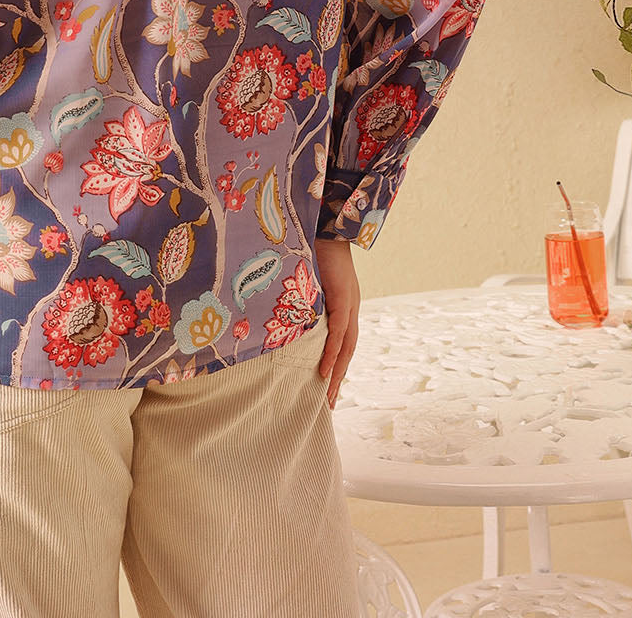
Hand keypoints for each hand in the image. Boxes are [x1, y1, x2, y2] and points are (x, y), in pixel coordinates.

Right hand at [314, 237, 359, 409]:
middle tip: (328, 406)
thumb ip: (300, 296)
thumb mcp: (305, 279)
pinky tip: (325, 372)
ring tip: (326, 398)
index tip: (325, 388)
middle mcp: (351, 307)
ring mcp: (350, 303)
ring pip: (345, 347)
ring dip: (336, 374)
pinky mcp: (344, 298)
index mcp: (343, 303)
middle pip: (346, 351)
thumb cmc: (312, 246)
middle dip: (337, 379)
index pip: (341, 341)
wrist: (325, 224)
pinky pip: (338, 333)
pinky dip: (332, 353)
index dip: (334, 365)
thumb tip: (281, 311)